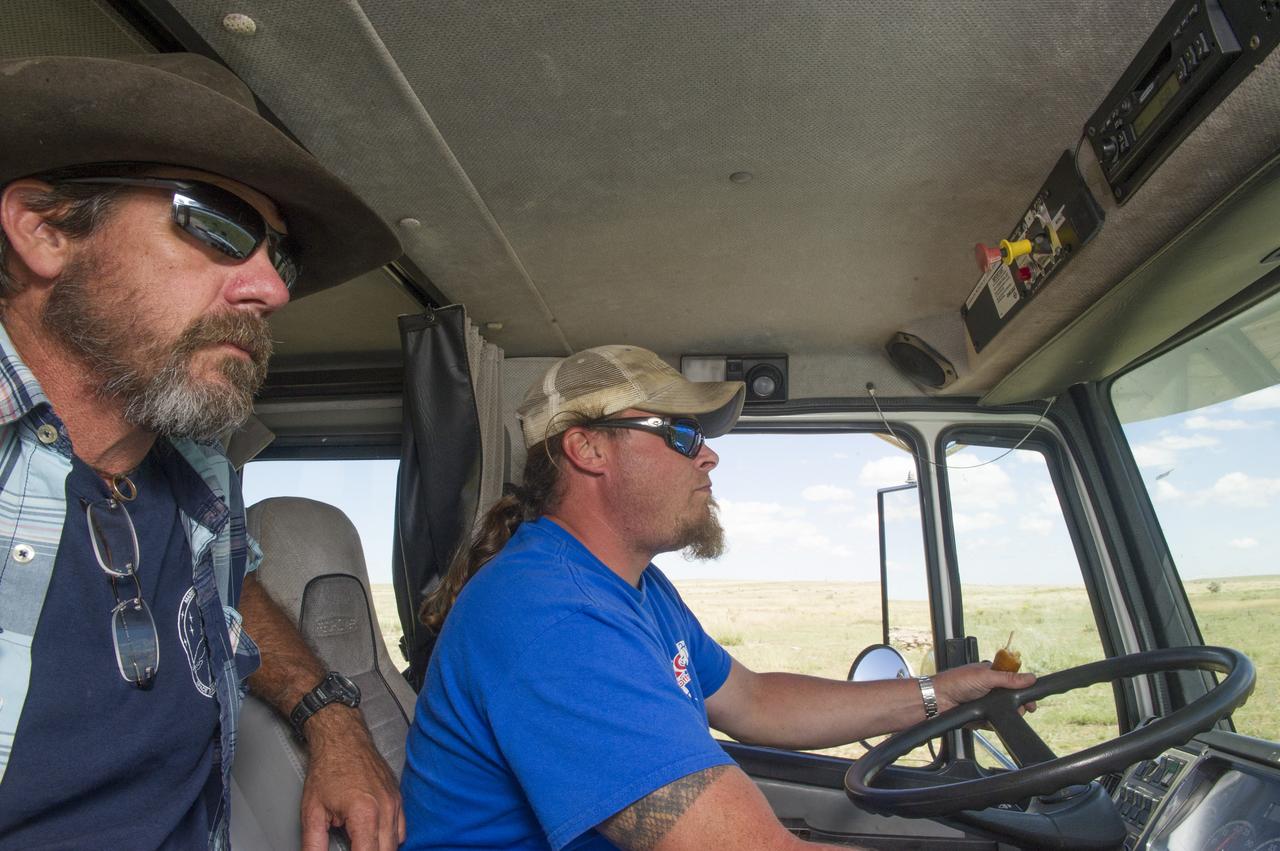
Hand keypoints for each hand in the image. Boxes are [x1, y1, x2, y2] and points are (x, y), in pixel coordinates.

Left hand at [301, 708, 404, 850]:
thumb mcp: (312, 812)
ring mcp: (395, 802)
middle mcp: (386, 809)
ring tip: (360, 845)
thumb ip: (314, 845)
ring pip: (396, 843)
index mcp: (365, 814)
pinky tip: (373, 837)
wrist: (342, 738)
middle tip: (352, 849)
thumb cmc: (328, 768)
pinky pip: (401, 829)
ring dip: (380, 849)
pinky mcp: (398, 797)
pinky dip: (389, 839)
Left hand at [933, 662, 1036, 714]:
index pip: (1015, 681)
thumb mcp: (986, 676)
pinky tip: (991, 720)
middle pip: (1013, 699)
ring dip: (1008, 714)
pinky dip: (995, 723)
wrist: (938, 701)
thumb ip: (1008, 678)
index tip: (1032, 699)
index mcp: (992, 674)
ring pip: (1006, 712)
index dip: (1024, 690)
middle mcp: (990, 689)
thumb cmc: (956, 682)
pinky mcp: (981, 717)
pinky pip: (995, 722)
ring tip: (1006, 714)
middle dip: (1019, 705)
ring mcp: (986, 703)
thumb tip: (1031, 677)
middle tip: (1023, 709)